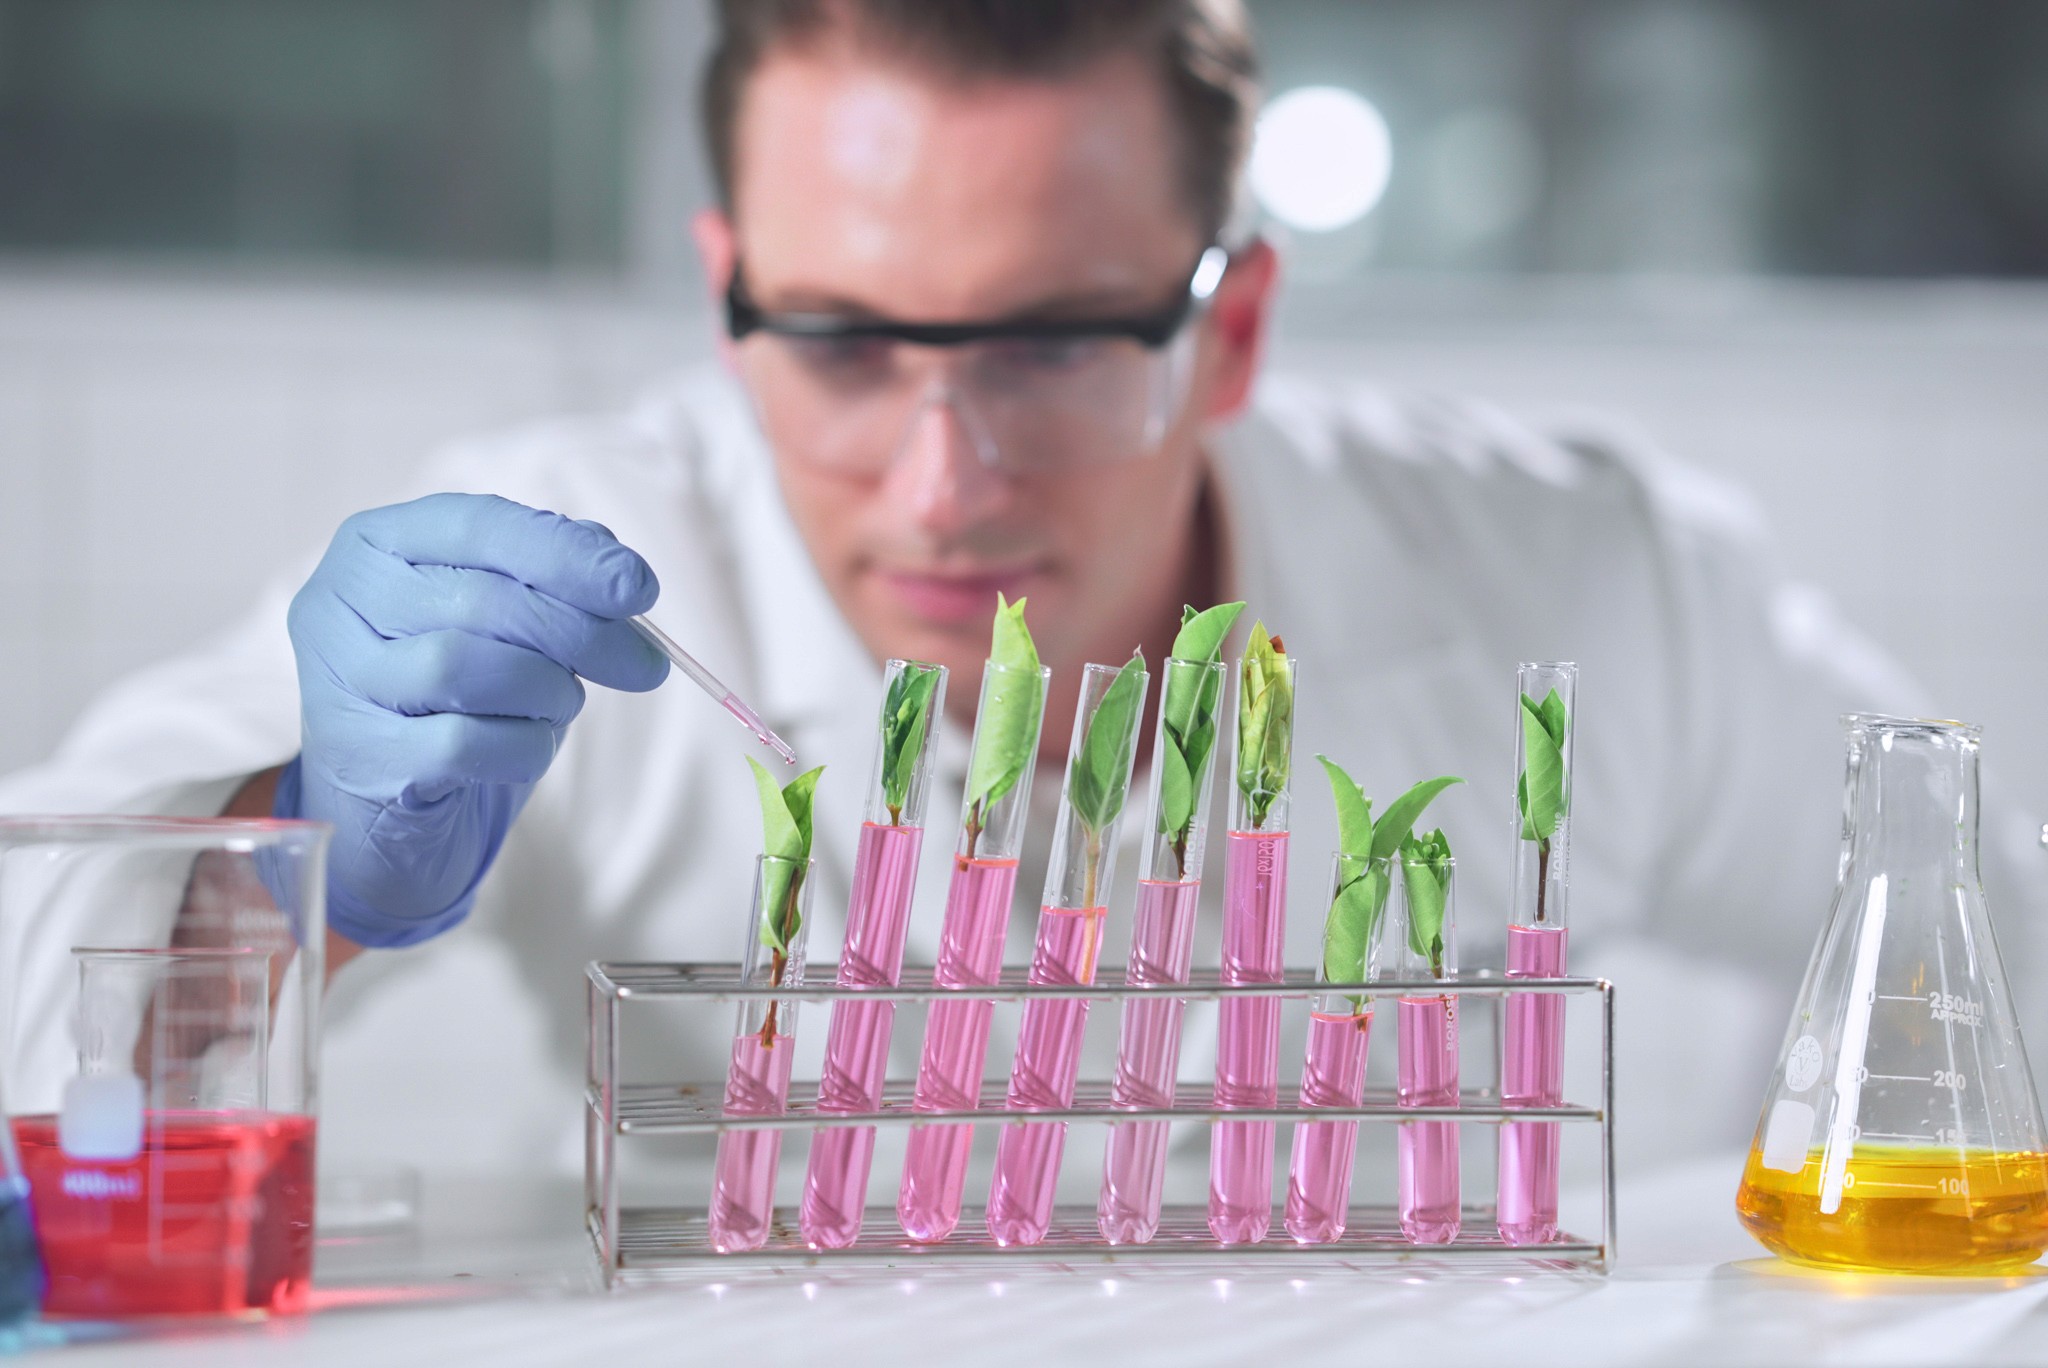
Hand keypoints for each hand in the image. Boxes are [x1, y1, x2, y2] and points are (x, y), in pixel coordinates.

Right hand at [279, 493, 667, 947]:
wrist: (383, 802)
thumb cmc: (450, 690)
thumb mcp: (497, 620)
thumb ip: (549, 579)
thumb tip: (621, 575)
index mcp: (376, 542)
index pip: (480, 526)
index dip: (568, 554)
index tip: (640, 590)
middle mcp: (340, 600)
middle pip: (482, 599)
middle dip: (583, 633)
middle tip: (645, 665)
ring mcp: (341, 680)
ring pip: (466, 667)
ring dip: (547, 690)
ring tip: (565, 704)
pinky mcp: (362, 756)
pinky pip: (462, 743)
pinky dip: (523, 745)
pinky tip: (531, 747)